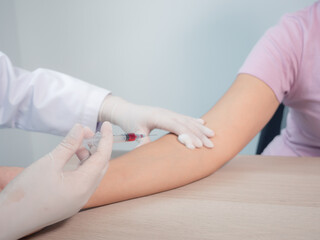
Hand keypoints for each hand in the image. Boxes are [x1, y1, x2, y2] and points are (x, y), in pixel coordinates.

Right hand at [0, 122, 112, 239]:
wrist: (9, 220)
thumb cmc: (26, 194)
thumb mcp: (49, 163)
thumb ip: (68, 145)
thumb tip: (81, 128)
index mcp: (83, 185)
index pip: (103, 157)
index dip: (106, 139)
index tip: (107, 125)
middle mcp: (85, 195)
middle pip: (101, 166)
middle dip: (98, 148)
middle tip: (90, 134)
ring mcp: (78, 201)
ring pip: (92, 175)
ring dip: (89, 158)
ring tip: (77, 146)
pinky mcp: (70, 203)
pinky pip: (83, 183)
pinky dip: (82, 169)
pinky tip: (72, 160)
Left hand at [99, 95, 213, 148]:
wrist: (126, 110)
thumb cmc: (130, 121)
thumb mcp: (135, 132)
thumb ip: (144, 142)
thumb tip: (148, 154)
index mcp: (158, 117)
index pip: (176, 127)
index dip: (187, 136)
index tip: (196, 146)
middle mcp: (166, 113)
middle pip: (186, 124)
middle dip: (199, 135)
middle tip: (210, 145)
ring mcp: (168, 113)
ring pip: (187, 120)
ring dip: (200, 128)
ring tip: (212, 134)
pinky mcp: (168, 114)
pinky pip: (184, 117)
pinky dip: (194, 121)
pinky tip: (203, 123)